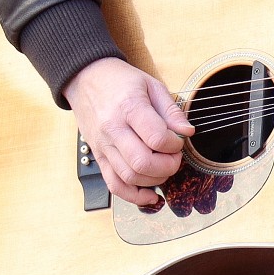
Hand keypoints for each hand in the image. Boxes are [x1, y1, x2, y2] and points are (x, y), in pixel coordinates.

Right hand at [65, 56, 194, 206]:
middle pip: (143, 163)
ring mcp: (103, 146)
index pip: (157, 138)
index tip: (179, 139)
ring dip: (155, 179)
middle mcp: (113, 130)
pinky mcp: (98, 157)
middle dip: (168, 165)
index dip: (175, 144)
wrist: (85, 78)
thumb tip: (187, 132)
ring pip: (130, 177)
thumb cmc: (120, 81)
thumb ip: (172, 111)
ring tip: (164, 167)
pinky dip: (134, 196)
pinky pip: (114, 185)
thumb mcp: (152, 85)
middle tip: (174, 156)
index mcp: (129, 109)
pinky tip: (150, 195)